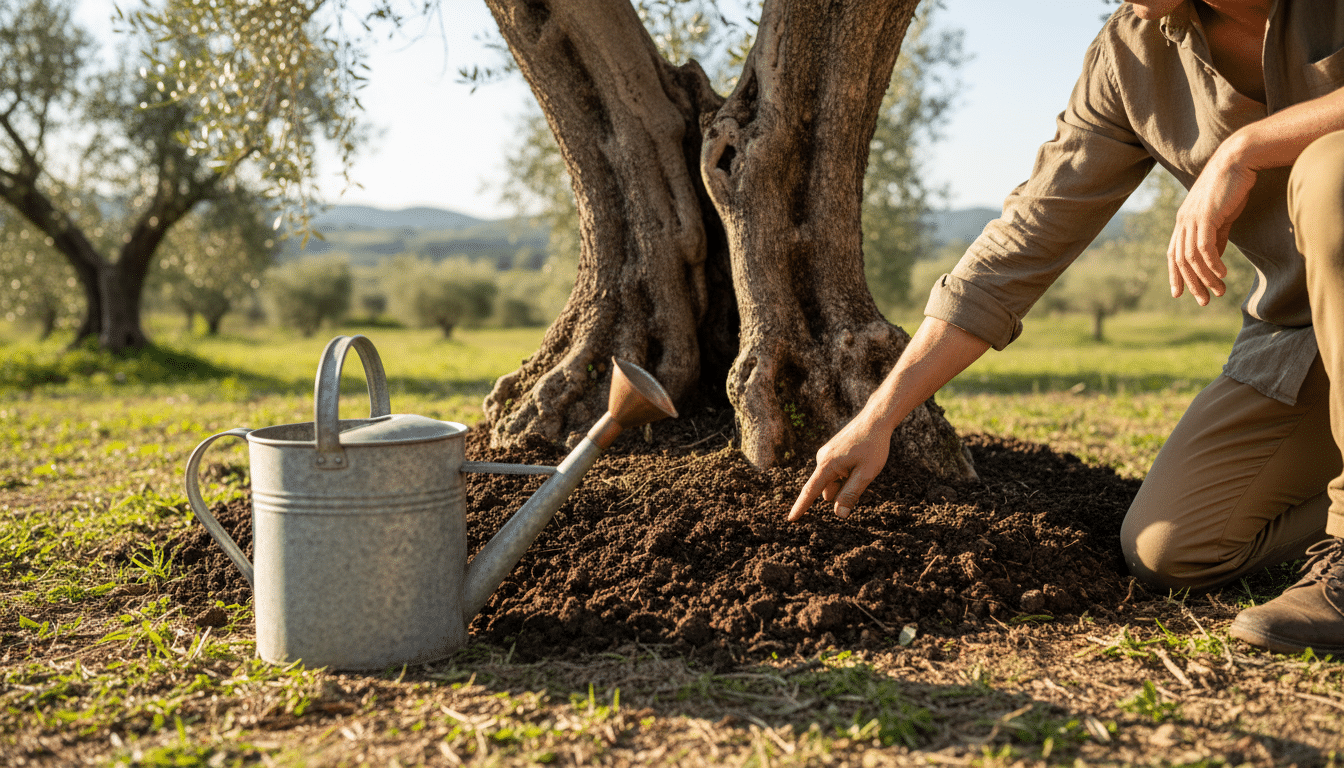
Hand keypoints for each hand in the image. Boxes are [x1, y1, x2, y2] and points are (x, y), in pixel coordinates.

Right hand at [788, 414, 891, 521]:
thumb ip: (851, 494)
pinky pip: (836, 471)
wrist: (875, 419)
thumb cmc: (872, 446)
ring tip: (863, 465)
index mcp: (827, 465)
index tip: (791, 520)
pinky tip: (860, 461)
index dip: (801, 507)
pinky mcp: (832, 451)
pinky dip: (846, 473)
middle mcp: (822, 459)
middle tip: (862, 475)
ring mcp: (826, 454)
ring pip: (833, 480)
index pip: (810, 492)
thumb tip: (839, 514)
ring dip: (846, 481)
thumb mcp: (866, 474)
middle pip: (828, 488)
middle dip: (842, 491)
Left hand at [1167, 153, 1255, 305]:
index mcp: (1183, 221)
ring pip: (1192, 258)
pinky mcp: (1206, 216)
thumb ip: (1215, 238)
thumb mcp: (1221, 217)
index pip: (1173, 254)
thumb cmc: (1231, 188)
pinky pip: (1204, 247)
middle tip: (1204, 301)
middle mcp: (1183, 221)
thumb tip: (1213, 259)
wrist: (1237, 161)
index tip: (1179, 294)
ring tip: (1219, 292)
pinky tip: (1222, 274)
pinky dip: (1212, 264)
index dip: (1175, 275)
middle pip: (1180, 261)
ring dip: (1205, 278)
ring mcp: (1192, 219)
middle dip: (1191, 283)